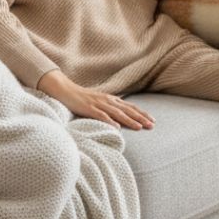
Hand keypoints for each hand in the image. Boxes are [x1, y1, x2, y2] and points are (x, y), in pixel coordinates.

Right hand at [36, 70, 154, 130]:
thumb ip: (110, 108)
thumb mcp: (99, 102)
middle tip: (152, 126)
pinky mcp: (89, 108)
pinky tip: (117, 127)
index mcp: (111, 99)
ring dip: (129, 120)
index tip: (153, 120)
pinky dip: (110, 121)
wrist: (65, 90)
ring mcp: (98, 104)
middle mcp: (107, 100)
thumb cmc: (82, 98)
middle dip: (140, 118)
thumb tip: (121, 118)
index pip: (130, 107)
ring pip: (117, 113)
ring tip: (139, 127)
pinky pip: (101, 115)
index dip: (142, 113)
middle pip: (127, 110)